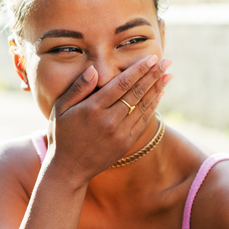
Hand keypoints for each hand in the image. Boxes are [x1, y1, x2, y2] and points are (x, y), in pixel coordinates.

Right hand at [44, 55, 172, 185]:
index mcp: (93, 109)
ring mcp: (119, 134)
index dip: (138, 70)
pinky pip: (143, 121)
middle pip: (136, 93)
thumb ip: (77, 88)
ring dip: (157, 89)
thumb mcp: (61, 109)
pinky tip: (160, 94)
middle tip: (167, 62)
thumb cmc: (62, 134)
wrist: (69, 169)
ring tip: (168, 75)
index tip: (151, 58)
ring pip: (142, 106)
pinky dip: (152, 106)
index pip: (121, 84)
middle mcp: (109, 121)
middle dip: (153, 75)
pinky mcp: (126, 143)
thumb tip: (93, 70)